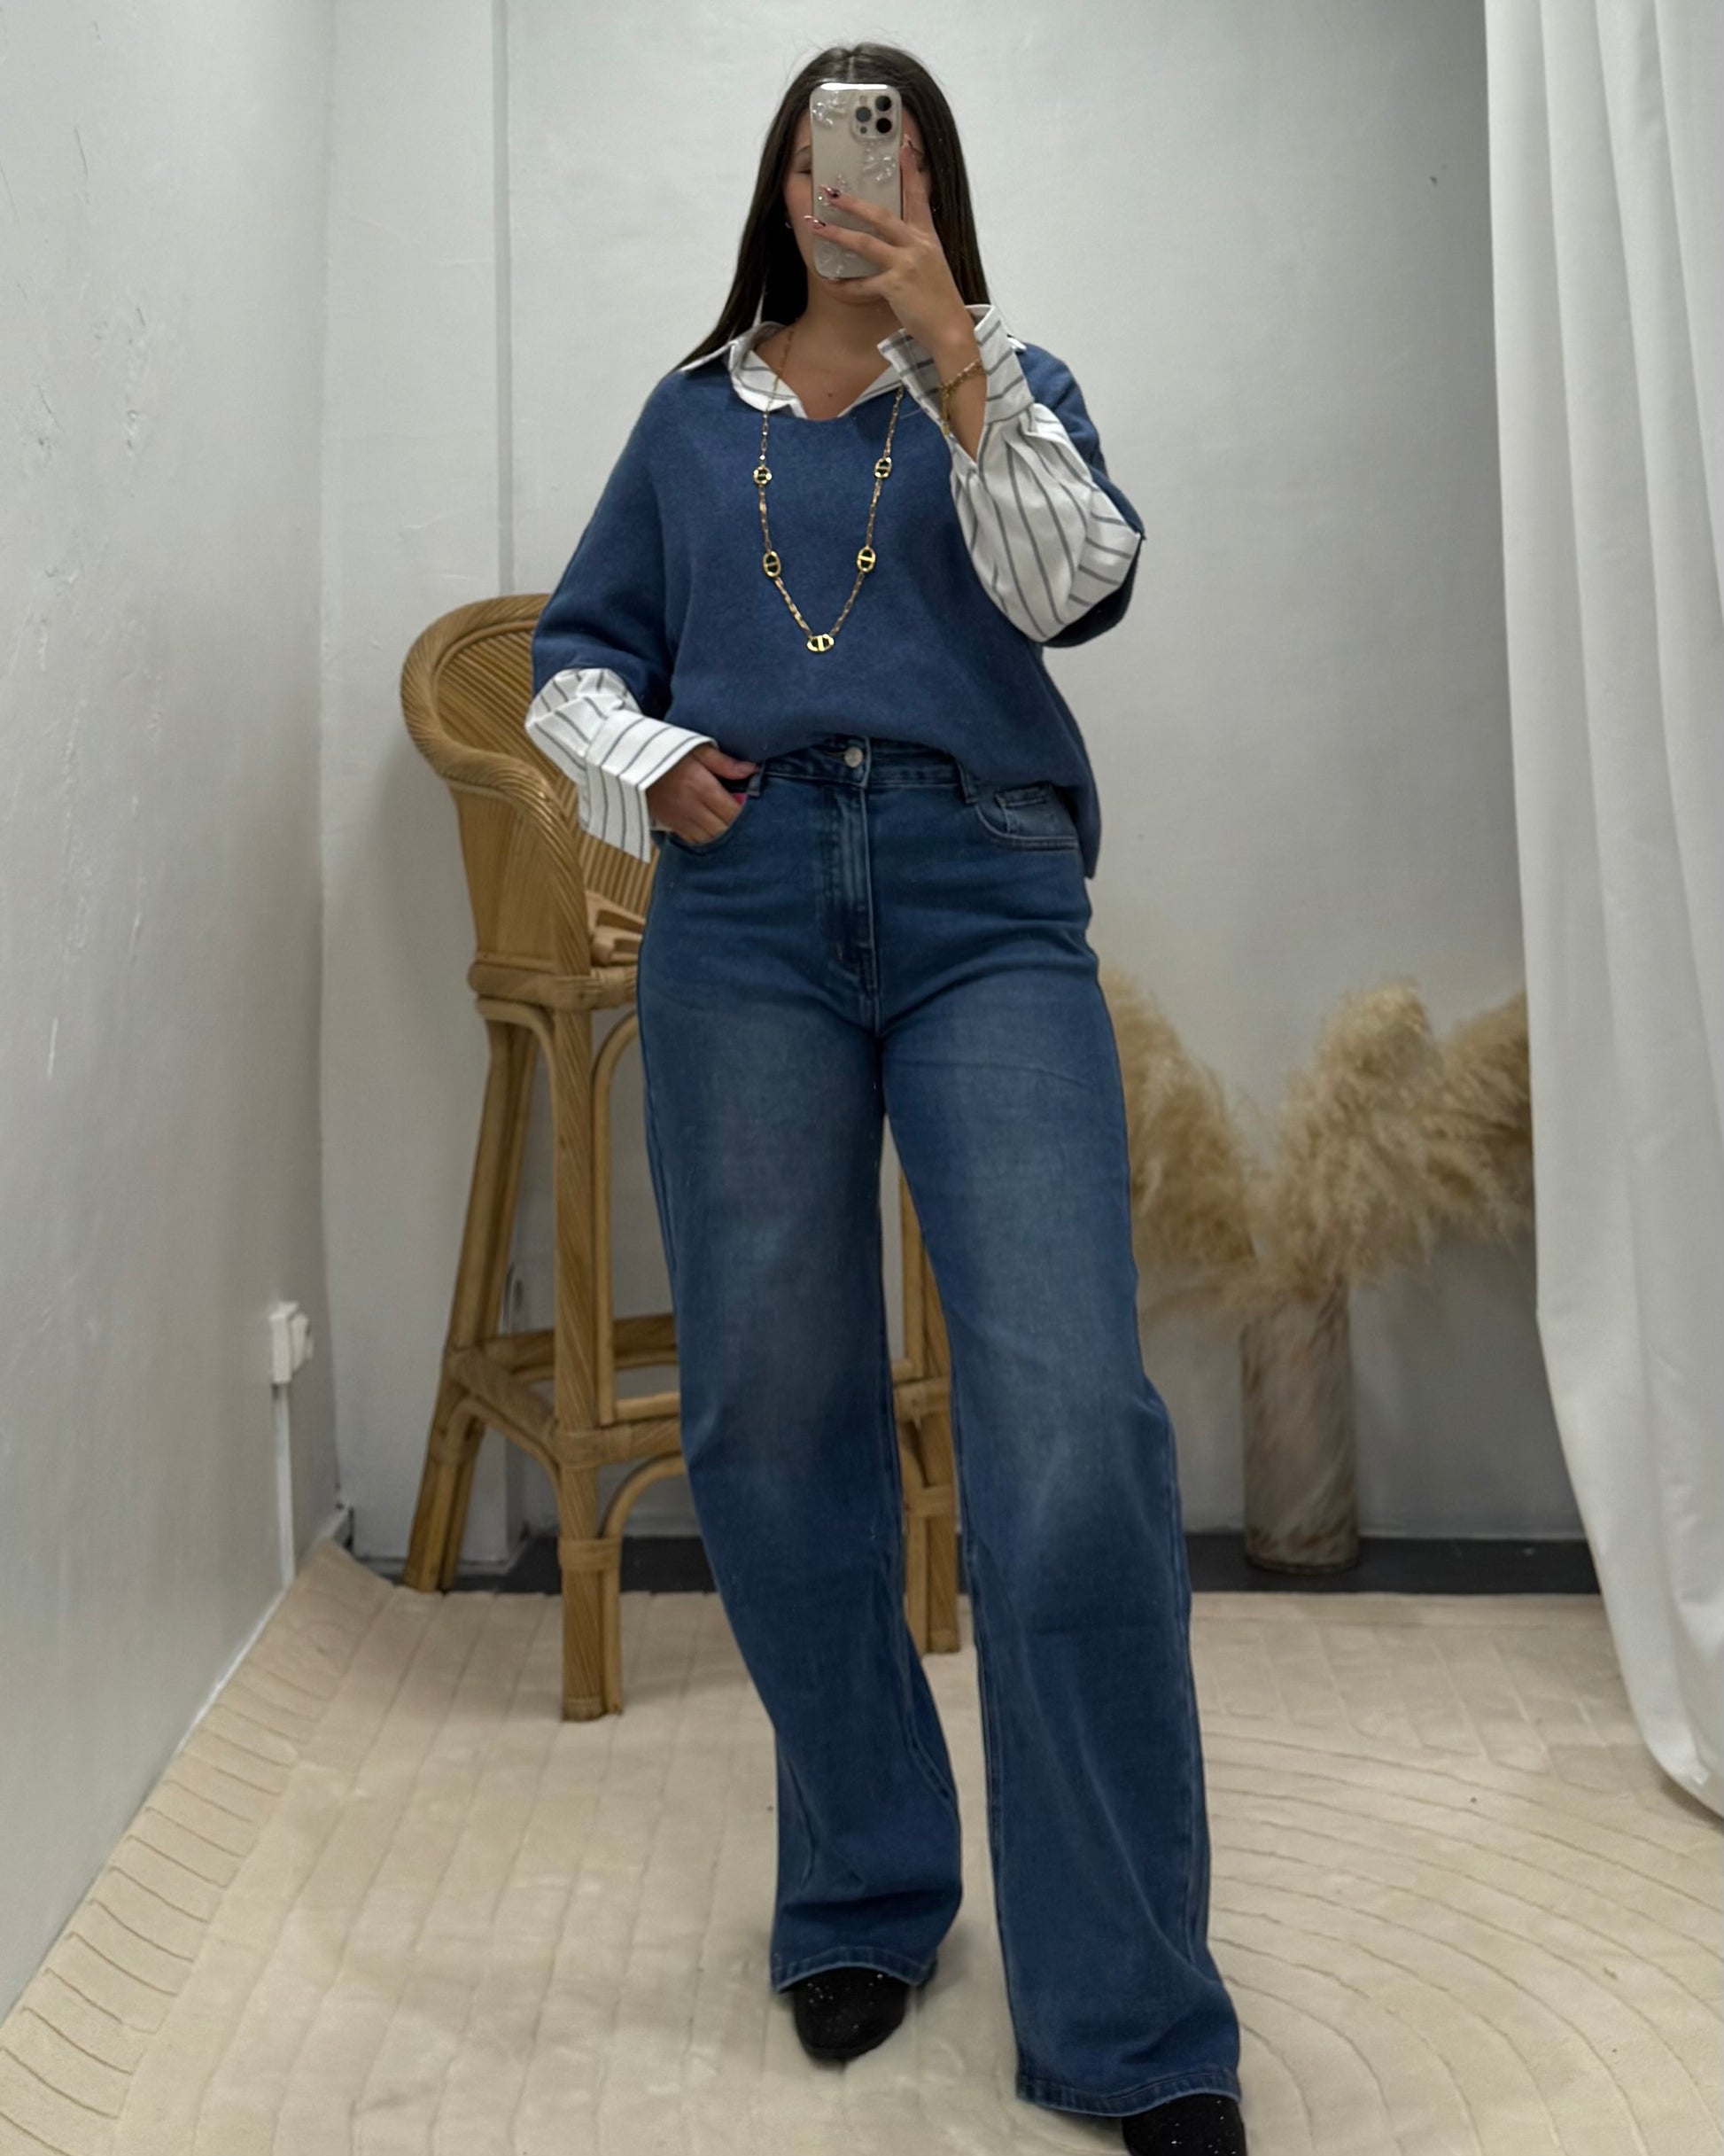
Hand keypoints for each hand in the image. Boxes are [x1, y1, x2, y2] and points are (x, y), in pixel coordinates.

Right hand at [647, 743, 758, 843]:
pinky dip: (708, 839)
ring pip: (711, 839)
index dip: (747, 812)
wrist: (629, 762)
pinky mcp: (671, 825)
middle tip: (748, 819)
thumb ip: (724, 763)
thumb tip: (752, 770)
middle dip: (738, 827)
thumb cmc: (665, 752)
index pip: (733, 810)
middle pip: (724, 829)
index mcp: (701, 787)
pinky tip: (714, 830)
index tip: (753, 806)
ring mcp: (680, 819)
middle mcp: (691, 807)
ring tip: (731, 825)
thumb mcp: (697, 748)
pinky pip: (695, 841)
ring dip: (724, 836)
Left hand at [805, 145, 974, 363]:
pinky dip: (846, 285)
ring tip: (816, 226)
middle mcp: (917, 245)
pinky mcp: (895, 287)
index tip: (903, 146)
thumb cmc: (939, 300)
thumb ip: (914, 248)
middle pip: (880, 215)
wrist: (950, 329)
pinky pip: (863, 284)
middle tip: (830, 191)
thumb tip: (893, 240)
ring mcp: (906, 265)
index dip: (910, 170)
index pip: (918, 196)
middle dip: (852, 203)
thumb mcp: (932, 265)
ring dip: (837, 234)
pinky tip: (831, 281)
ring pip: (865, 243)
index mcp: (927, 237)